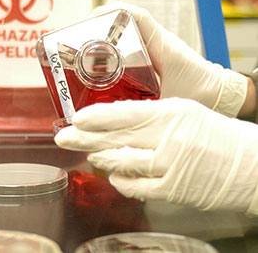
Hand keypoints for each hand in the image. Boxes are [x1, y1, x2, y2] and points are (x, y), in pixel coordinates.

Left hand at [56, 98, 257, 215]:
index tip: (77, 117)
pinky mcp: (173, 189)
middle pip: (117, 138)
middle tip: (64, 137)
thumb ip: (151, 117)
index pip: (126, 113)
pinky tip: (114, 176)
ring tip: (89, 154)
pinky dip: (121, 181)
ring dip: (102, 159)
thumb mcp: (184, 113)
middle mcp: (169, 138)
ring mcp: (170, 166)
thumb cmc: (215, 134)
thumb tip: (118, 122)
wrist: (248, 162)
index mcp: (172, 113)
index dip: (97, 117)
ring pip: (124, 163)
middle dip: (85, 138)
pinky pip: (136, 187)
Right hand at [93, 2, 247, 117]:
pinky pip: (134, 44)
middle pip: (127, 23)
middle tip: (82, 40)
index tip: (92, 18)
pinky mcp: (157, 55)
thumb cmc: (200, 93)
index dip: (113, 12)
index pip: (137, 16)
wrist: (218, 92)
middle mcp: (159, 42)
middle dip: (103, 27)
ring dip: (109, 37)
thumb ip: (146, 110)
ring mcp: (157, 47)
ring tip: (88, 50)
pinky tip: (106, 64)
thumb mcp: (170, 103)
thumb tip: (119, 118)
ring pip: (129, 33)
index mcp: (163, 46)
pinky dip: (119, 48)